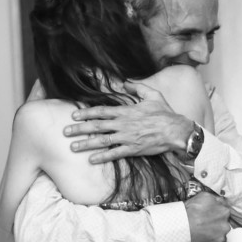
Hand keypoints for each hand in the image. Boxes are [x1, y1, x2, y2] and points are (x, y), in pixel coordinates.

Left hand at [63, 82, 191, 163]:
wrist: (176, 131)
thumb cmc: (165, 113)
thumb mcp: (152, 95)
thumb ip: (137, 87)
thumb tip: (125, 81)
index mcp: (126, 111)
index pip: (101, 111)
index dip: (86, 112)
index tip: (73, 114)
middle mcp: (123, 124)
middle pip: (96, 126)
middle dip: (79, 129)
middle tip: (65, 132)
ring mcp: (127, 138)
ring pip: (102, 141)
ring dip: (86, 144)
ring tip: (73, 147)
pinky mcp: (133, 150)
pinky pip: (115, 154)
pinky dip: (102, 157)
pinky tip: (91, 160)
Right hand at [184, 191, 230, 241]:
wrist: (180, 226)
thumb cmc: (190, 211)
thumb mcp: (204, 196)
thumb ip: (216, 199)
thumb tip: (222, 201)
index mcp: (224, 212)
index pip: (225, 214)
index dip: (216, 215)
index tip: (209, 217)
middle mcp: (226, 226)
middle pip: (224, 226)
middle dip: (217, 226)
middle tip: (205, 226)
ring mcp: (221, 239)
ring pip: (222, 238)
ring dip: (215, 237)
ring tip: (203, 236)